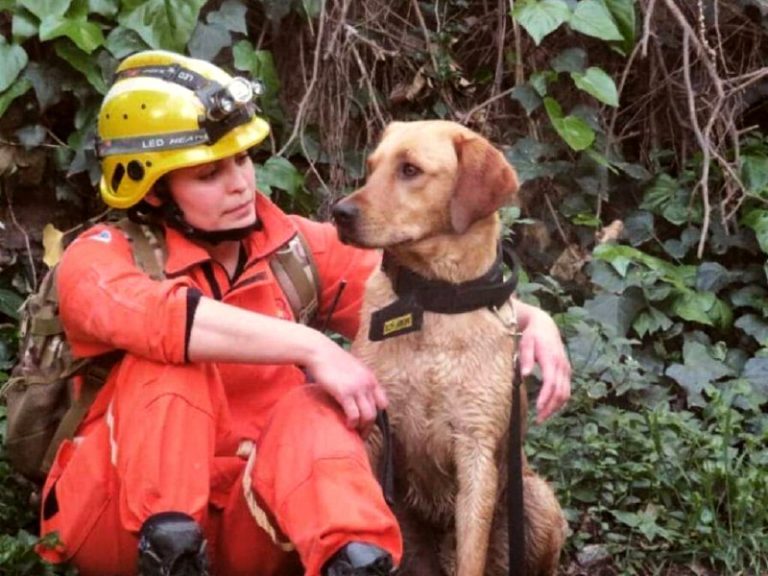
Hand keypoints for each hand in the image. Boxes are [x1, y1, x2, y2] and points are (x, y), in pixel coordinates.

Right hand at [307, 339, 387, 433]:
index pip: (383, 402)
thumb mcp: (353, 368)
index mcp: (370, 378)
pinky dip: (352, 423)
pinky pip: (354, 415)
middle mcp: (367, 384)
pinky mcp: (344, 393)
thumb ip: (359, 380)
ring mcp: (357, 388)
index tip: (368, 421)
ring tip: (354, 432)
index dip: (376, 414)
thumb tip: (357, 394)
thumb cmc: (332, 359)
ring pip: (367, 416)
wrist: (320, 351)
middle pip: (375, 412)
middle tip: (361, 433)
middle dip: (369, 426)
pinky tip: (347, 425)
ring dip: (362, 428)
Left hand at [515, 301, 570, 422]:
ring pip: (566, 393)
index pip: (551, 383)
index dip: (545, 398)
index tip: (537, 410)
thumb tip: (524, 375)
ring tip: (542, 417)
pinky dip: (559, 401)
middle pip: (560, 392)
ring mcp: (566, 369)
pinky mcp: (566, 371)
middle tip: (538, 420)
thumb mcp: (525, 344)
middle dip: (550, 408)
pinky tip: (549, 408)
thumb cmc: (532, 336)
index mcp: (551, 360)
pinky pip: (566, 390)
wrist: (545, 325)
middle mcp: (562, 366)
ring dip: (556, 408)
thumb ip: (525, 359)